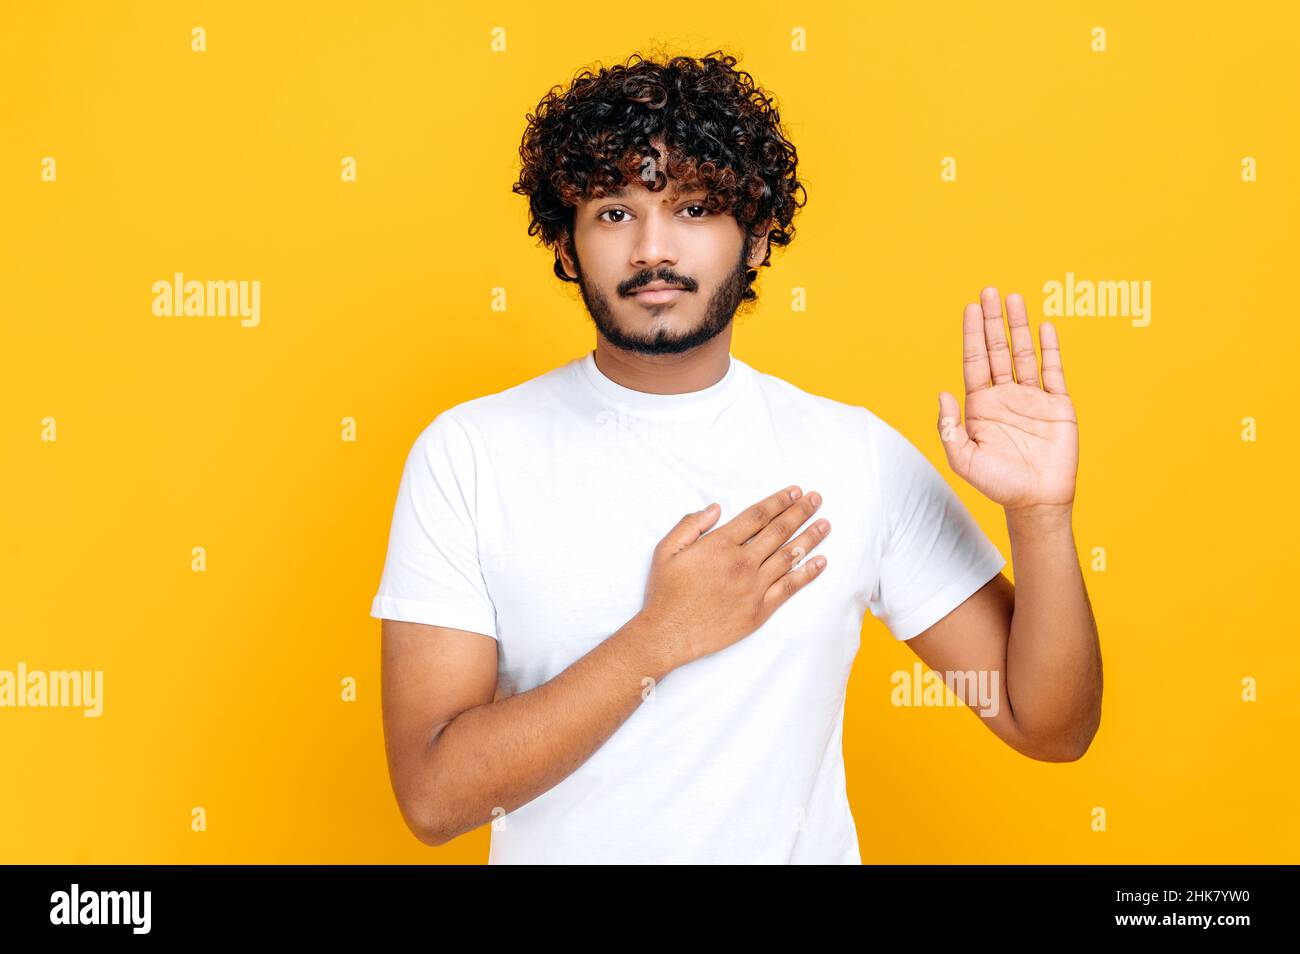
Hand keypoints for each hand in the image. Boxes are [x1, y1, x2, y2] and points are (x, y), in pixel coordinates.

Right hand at [638, 486, 830, 668]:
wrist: (669, 634)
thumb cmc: (665, 592)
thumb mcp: (666, 550)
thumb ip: (691, 524)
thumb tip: (716, 508)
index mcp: (720, 544)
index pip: (757, 516)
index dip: (779, 501)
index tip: (795, 492)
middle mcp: (742, 563)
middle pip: (779, 531)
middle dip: (800, 512)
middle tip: (816, 499)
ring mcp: (753, 587)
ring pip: (789, 556)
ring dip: (810, 538)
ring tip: (825, 524)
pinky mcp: (760, 610)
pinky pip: (790, 587)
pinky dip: (808, 573)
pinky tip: (821, 562)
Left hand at [937, 286, 1078, 515]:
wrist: (1036, 501)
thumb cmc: (997, 483)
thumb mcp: (963, 458)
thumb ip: (949, 427)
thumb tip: (942, 393)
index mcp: (980, 405)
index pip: (974, 361)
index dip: (971, 334)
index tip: (971, 307)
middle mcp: (1004, 396)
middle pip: (997, 350)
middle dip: (992, 321)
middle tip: (989, 290)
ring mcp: (1032, 398)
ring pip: (1024, 354)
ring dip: (1019, 327)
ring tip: (1014, 298)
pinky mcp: (1058, 405)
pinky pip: (1054, 370)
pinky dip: (1050, 348)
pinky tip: (1044, 326)